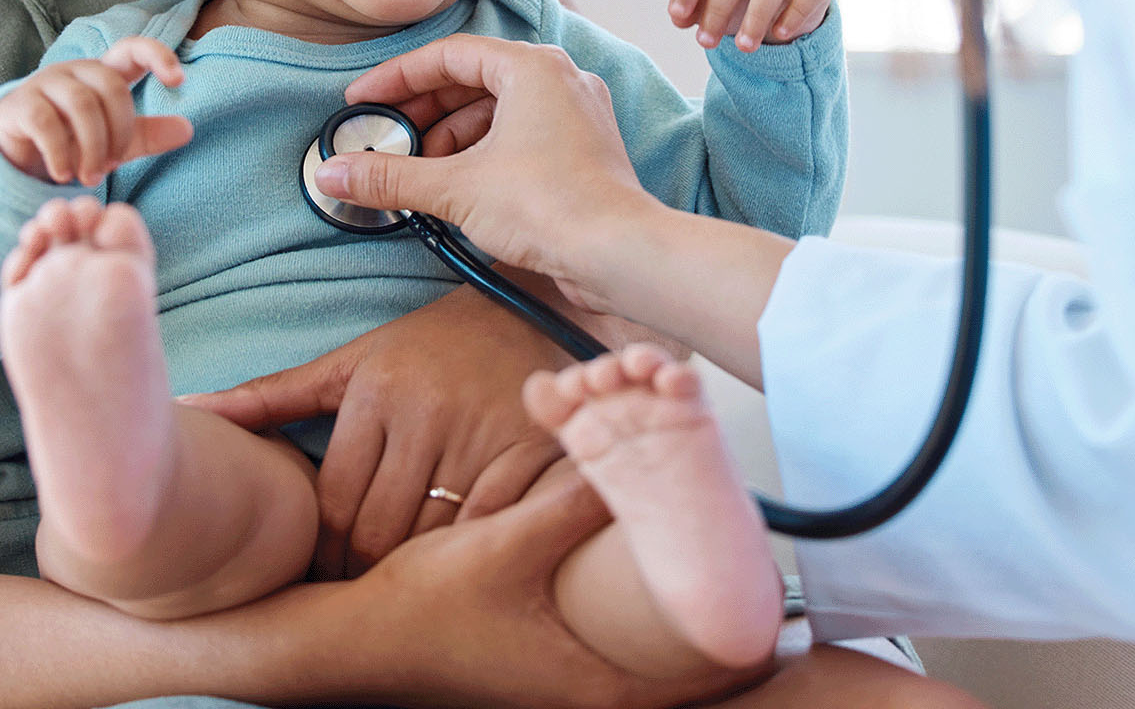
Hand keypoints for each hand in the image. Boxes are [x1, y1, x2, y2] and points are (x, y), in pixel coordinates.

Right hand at [0, 36, 192, 186]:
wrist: (17, 153)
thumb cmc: (72, 139)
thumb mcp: (115, 141)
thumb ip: (148, 134)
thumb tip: (187, 129)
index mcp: (103, 73)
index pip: (132, 48)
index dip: (157, 55)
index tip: (178, 80)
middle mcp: (75, 71)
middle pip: (110, 86)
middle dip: (118, 130)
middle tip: (112, 165)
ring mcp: (45, 83)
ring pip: (81, 104)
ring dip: (92, 146)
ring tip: (91, 177)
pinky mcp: (20, 104)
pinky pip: (46, 123)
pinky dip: (61, 154)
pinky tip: (64, 175)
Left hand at [181, 286, 570, 577]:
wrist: (534, 309)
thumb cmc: (430, 346)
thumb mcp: (351, 363)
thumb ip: (272, 395)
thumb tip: (187, 410)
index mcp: (376, 388)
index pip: (335, 501)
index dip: (322, 552)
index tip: (319, 574)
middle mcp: (427, 409)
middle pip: (380, 529)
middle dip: (360, 572)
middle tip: (354, 594)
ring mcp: (483, 433)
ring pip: (431, 538)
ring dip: (413, 573)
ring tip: (400, 590)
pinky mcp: (533, 451)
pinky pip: (489, 529)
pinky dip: (470, 556)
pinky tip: (459, 567)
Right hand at [316, 36, 659, 300]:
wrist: (621, 254)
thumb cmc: (551, 206)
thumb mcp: (456, 188)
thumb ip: (390, 177)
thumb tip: (333, 174)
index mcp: (532, 67)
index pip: (448, 55)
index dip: (397, 78)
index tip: (362, 101)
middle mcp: (560, 79)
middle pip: (472, 81)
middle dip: (423, 113)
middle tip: (384, 140)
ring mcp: (576, 114)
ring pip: (497, 111)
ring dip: (451, 137)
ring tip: (418, 171)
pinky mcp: (582, 151)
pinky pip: (520, 136)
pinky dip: (482, 153)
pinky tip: (455, 186)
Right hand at [332, 472, 765, 708]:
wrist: (354, 644)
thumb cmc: (424, 609)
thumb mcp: (504, 546)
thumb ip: (571, 501)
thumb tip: (630, 449)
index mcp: (600, 685)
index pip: (712, 670)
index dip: (750, 632)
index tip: (780, 593)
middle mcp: (596, 696)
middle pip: (694, 665)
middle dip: (720, 610)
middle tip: (754, 560)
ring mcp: (575, 686)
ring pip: (659, 653)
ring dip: (681, 606)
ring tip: (716, 556)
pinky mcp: (557, 667)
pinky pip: (625, 641)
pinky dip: (642, 607)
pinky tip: (647, 563)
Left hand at [668, 0, 832, 51]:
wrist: (788, 7)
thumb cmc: (743, 1)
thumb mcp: (715, 5)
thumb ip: (695, 9)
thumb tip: (679, 18)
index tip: (677, 16)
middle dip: (718, 8)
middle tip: (706, 42)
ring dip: (757, 14)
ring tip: (743, 47)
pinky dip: (796, 13)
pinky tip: (780, 35)